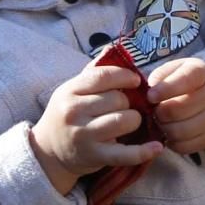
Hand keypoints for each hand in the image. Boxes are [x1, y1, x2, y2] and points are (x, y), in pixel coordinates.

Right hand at [30, 63, 160, 191]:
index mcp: (70, 91)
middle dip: (129, 102)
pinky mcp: (93, 156)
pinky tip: (157, 147)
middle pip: (117, 99)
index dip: (125, 76)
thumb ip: (94, 71)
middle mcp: (73, 112)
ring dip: (134, 120)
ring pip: (123, 121)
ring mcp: (83, 135)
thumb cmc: (68, 114)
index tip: (135, 81)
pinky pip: (124, 153)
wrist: (48, 151)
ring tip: (129, 122)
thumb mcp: (73, 90)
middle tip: (127, 107)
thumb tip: (113, 48)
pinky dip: (143, 152)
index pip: (103, 76)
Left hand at [147, 58, 204, 154]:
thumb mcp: (175, 68)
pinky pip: (184, 147)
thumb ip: (160, 76)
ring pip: (179, 131)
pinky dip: (172, 142)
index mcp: (201, 72)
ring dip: (163, 128)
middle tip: (155, 111)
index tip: (150, 96)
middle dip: (159, 112)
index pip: (183, 80)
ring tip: (161, 121)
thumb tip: (150, 95)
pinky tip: (170, 132)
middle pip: (176, 110)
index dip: (163, 90)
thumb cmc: (188, 80)